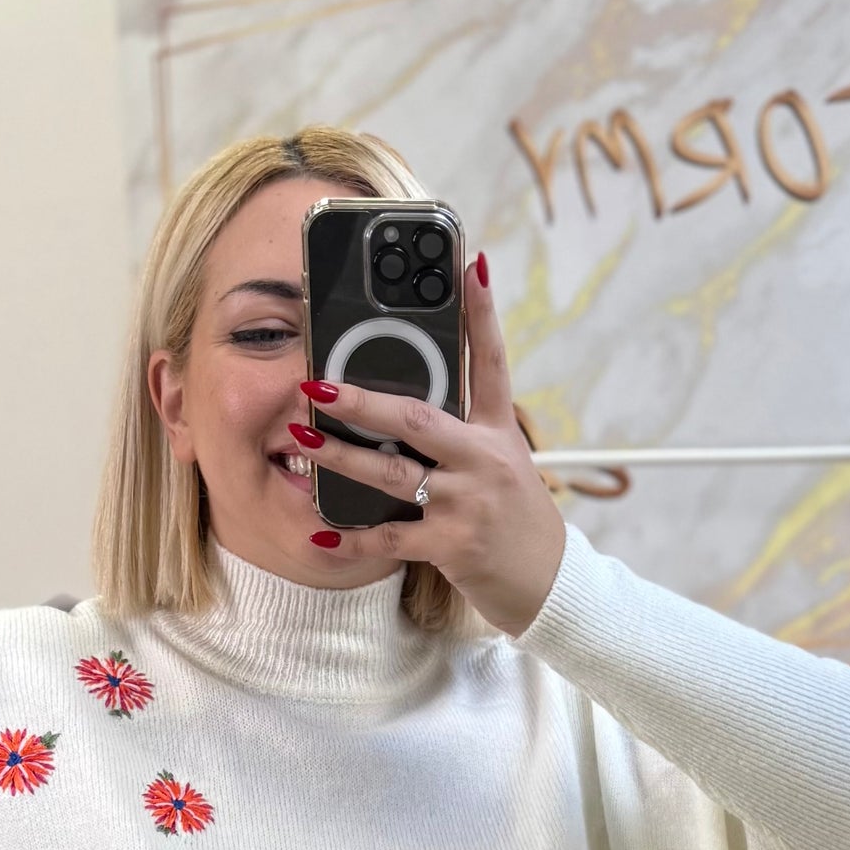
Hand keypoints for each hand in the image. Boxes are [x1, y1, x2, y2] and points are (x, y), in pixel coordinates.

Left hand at [293, 250, 566, 634]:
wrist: (549, 584)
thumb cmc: (517, 521)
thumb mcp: (505, 465)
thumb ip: (464, 435)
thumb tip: (406, 409)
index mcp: (498, 433)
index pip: (490, 362)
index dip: (481, 312)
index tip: (469, 265)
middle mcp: (483, 460)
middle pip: (416, 418)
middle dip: (362, 401)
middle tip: (318, 384)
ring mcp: (465, 504)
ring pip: (390, 474)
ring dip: (339, 458)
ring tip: (299, 439)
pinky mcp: (451, 545)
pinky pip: (389, 539)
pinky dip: (351, 539)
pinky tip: (320, 531)